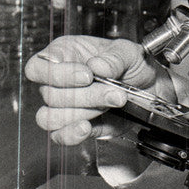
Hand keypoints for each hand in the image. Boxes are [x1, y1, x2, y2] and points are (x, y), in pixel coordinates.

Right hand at [24, 35, 175, 145]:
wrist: (151, 87)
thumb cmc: (133, 64)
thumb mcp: (129, 52)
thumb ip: (114, 57)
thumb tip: (97, 66)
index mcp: (64, 55)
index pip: (37, 67)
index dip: (59, 74)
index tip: (88, 75)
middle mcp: (59, 81)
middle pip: (50, 95)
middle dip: (87, 95)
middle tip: (114, 91)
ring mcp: (65, 106)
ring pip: (51, 117)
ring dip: (84, 112)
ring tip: (112, 104)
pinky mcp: (74, 127)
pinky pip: (59, 136)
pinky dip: (71, 134)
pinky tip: (87, 127)